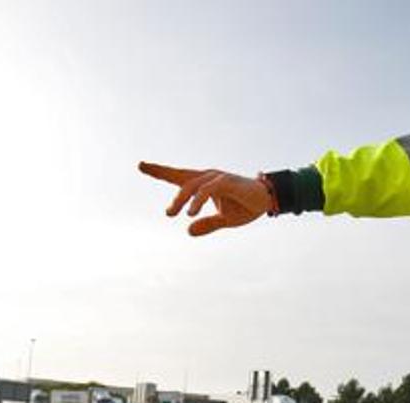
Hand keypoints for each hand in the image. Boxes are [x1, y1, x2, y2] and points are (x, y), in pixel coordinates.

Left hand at [138, 162, 272, 235]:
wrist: (268, 201)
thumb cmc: (245, 206)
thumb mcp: (224, 220)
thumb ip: (207, 224)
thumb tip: (188, 231)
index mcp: (204, 184)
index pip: (179, 176)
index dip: (160, 171)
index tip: (141, 165)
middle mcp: (208, 177)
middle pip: (180, 175)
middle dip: (161, 172)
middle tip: (147, 179)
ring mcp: (217, 178)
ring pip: (191, 185)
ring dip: (180, 200)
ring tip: (170, 214)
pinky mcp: (226, 182)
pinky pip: (207, 190)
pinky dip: (197, 200)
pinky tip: (191, 212)